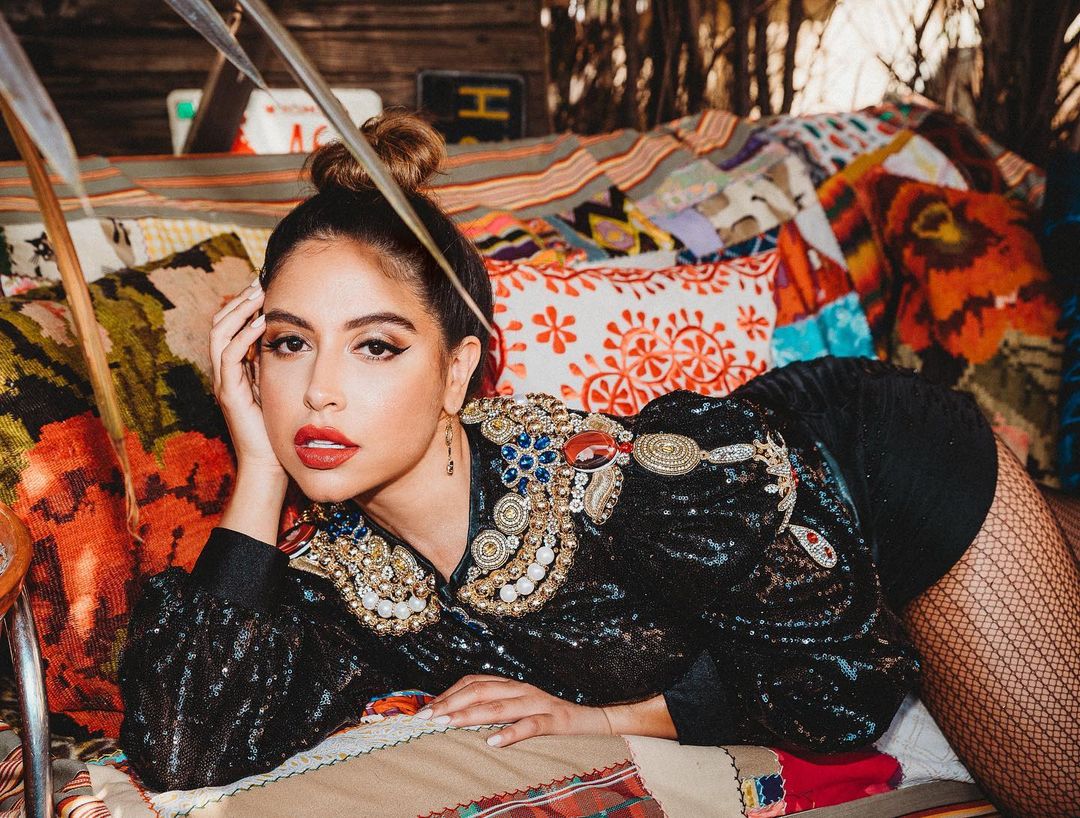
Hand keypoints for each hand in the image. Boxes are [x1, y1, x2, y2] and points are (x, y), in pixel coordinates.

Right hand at [209, 278, 282, 476]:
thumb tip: (298, 335)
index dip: (244, 303)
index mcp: (236, 367)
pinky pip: (228, 356)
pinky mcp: (228, 393)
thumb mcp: (280, 384)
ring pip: (219, 333)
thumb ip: (280, 362)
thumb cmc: (278, 426)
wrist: (269, 462)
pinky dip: (242, 336)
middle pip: (221, 322)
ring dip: (239, 310)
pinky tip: (260, 322)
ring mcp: (223, 381)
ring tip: (259, 293)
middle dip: (241, 299)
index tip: (265, 284)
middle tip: (261, 280)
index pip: (232, 325)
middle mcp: (225, 371)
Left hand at [417, 674, 610, 747]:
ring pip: (500, 705)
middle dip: (450, 703)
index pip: (473, 682)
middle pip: (480, 690)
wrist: (592, 721)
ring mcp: (538, 703)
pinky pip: (531, 725)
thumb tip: (454, 720)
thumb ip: (493, 711)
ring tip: (448, 724)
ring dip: (471, 715)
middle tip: (427, 718)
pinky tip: (493, 742)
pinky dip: (511, 733)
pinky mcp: (555, 721)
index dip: (447, 694)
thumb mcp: (518, 711)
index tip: (424, 710)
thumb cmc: (549, 719)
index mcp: (511, 685)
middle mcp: (521, 689)